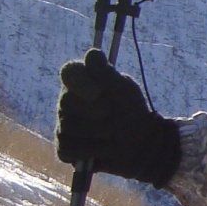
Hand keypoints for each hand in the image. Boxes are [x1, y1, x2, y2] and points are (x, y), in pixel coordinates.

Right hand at [56, 50, 181, 184]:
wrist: (142, 145)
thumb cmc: (132, 112)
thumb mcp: (124, 89)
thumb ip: (107, 74)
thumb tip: (92, 54)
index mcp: (81, 81)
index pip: (69, 72)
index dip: (82, 83)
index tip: (99, 92)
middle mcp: (67, 100)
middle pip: (66, 103)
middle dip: (97, 114)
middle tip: (113, 116)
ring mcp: (64, 125)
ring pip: (68, 128)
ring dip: (98, 134)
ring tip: (112, 135)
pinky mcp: (66, 148)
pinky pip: (69, 149)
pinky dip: (91, 151)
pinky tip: (103, 149)